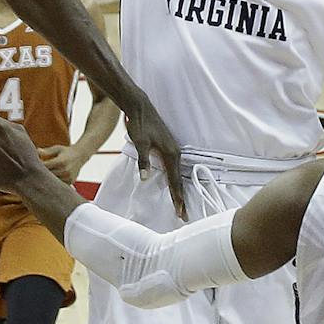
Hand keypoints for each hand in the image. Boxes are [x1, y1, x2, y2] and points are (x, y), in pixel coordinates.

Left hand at [38, 143, 89, 184]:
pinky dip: (55, 183)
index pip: (45, 166)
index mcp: (60, 162)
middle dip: (41, 174)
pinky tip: (50, 181)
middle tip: (34, 174)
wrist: (80, 155)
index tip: (33, 166)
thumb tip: (37, 151)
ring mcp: (68, 177)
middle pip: (48, 175)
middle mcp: (65, 170)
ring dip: (48, 180)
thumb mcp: (57, 149)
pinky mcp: (70, 182)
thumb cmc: (66, 151)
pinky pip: (59, 184)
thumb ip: (47, 151)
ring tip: (41, 178)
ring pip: (53, 181)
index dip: (38, 166)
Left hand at [124, 97, 184, 218]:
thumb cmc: (140, 125)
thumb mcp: (140, 143)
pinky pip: (174, 168)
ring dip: (178, 190)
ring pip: (178, 174)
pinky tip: (173, 185)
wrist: (140, 107)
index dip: (177, 197)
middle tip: (183, 215)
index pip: (175, 181)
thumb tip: (146, 179)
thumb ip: (144, 161)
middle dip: (181, 198)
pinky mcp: (168, 147)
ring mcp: (173, 150)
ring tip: (180, 204)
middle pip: (179, 180)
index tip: (180, 212)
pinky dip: (175, 179)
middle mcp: (175, 153)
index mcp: (170, 154)